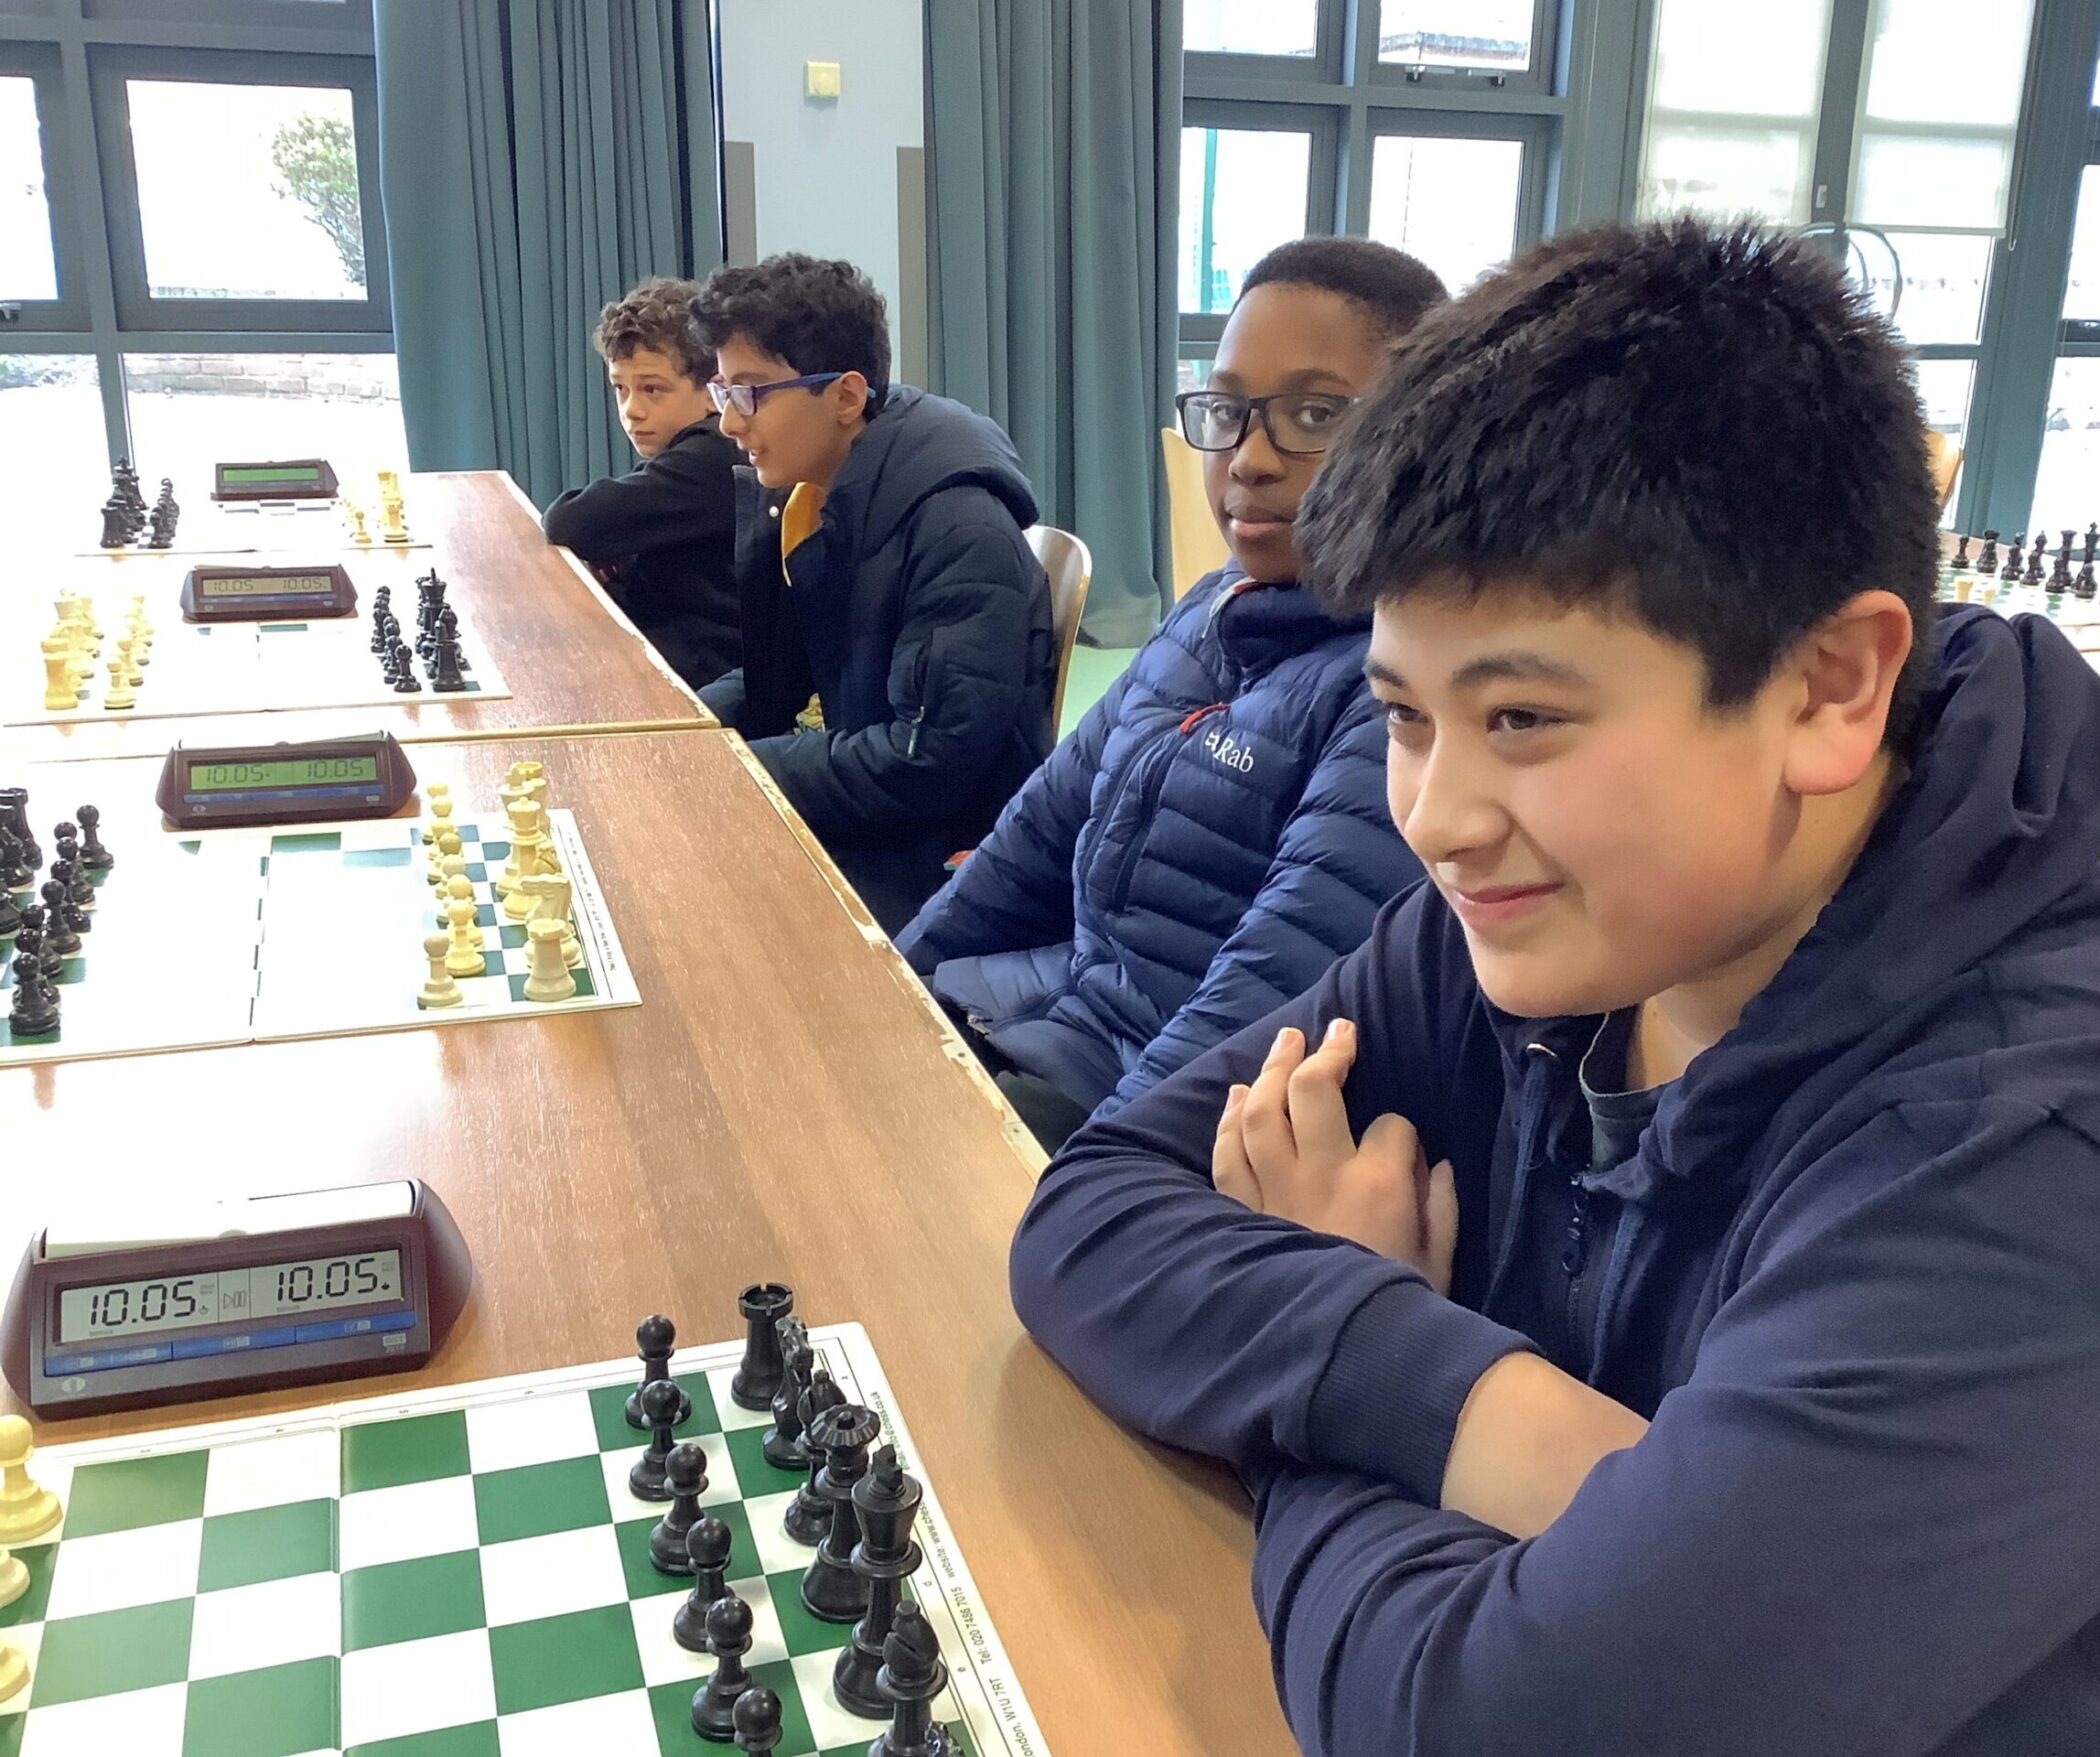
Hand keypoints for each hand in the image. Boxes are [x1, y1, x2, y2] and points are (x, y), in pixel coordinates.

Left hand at [1212, 1020, 1456, 1293]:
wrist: (1344, 1365)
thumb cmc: (1402, 1312)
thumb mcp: (1440, 1263)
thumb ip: (1441, 1206)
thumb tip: (1435, 1163)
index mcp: (1381, 1184)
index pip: (1392, 1123)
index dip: (1400, 1130)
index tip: (1402, 1149)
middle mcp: (1323, 1175)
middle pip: (1314, 1090)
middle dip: (1327, 1051)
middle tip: (1336, 1028)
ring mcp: (1275, 1193)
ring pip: (1260, 1112)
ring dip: (1270, 1070)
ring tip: (1285, 1042)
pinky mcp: (1244, 1214)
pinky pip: (1227, 1155)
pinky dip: (1228, 1121)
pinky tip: (1235, 1096)